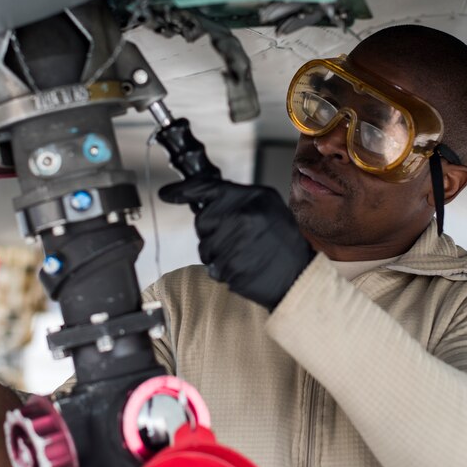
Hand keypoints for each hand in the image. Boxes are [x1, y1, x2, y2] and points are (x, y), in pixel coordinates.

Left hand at [159, 179, 314, 309]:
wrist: (300, 277)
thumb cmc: (282, 243)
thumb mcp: (268, 208)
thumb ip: (238, 201)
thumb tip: (200, 199)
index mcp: (255, 197)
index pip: (209, 188)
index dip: (183, 191)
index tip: (166, 194)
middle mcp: (244, 216)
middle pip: (202, 221)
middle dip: (212, 233)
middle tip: (236, 240)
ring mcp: (238, 243)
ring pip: (204, 247)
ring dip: (217, 255)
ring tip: (243, 255)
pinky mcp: (233, 268)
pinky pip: (213, 268)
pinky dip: (224, 271)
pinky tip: (244, 268)